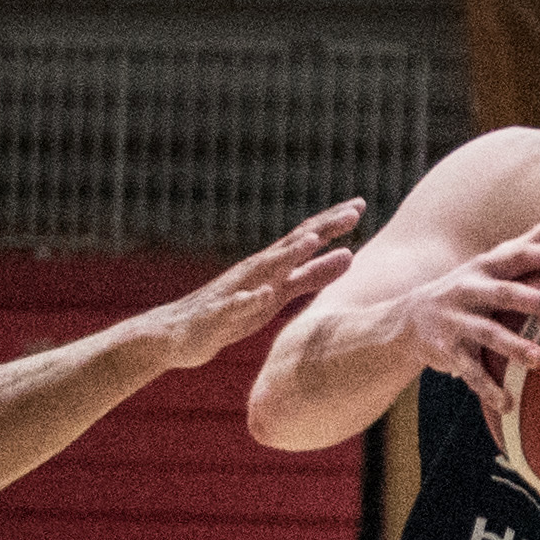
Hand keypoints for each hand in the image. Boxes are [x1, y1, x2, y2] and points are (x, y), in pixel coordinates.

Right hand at [150, 202, 365, 370]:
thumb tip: (350, 256)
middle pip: (293, 244)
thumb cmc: (233, 313)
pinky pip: (236, 306)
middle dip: (323, 227)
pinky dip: (251, 299)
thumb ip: (313, 275)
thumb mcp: (281, 293)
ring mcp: (237, 290)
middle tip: (353, 211)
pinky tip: (263, 294)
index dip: (333, 222)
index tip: (360, 205)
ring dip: (288, 255)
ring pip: (265, 269)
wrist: (179, 334)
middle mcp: (256, 270)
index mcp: (273, 266)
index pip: (306, 237)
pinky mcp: (219, 315)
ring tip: (312, 242)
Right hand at [413, 216, 539, 419]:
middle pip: (505, 293)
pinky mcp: (446, 349)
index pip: (518, 256)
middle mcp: (469, 290)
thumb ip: (529, 241)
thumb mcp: (490, 262)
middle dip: (534, 300)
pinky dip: (488, 387)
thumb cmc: (467, 287)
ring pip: (487, 333)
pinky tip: (509, 404)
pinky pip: (469, 370)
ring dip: (513, 346)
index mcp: (485, 267)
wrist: (407, 318)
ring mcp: (456, 320)